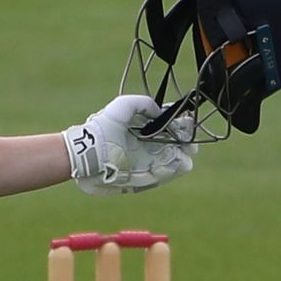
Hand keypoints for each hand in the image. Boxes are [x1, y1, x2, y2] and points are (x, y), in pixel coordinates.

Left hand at [62, 95, 196, 195]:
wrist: (90, 152)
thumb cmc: (104, 126)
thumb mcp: (124, 105)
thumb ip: (144, 103)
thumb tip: (161, 112)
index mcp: (144, 129)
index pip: (169, 127)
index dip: (180, 125)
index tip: (188, 123)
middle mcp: (148, 145)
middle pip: (176, 144)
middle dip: (187, 142)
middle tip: (190, 143)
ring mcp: (148, 162)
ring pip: (175, 160)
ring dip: (183, 157)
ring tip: (185, 153)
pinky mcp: (145, 177)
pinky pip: (167, 174)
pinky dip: (175, 169)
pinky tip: (179, 162)